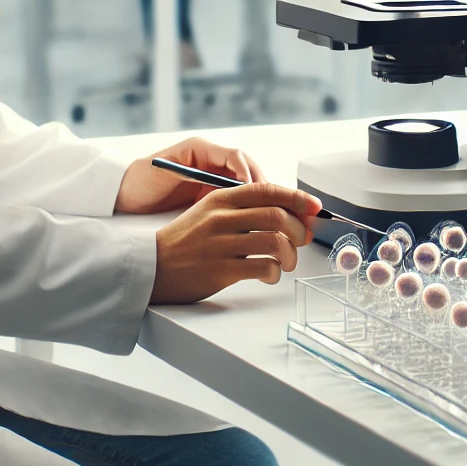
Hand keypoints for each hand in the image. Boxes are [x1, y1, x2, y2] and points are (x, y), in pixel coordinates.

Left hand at [115, 137, 264, 214]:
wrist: (124, 196)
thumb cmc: (140, 181)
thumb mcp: (165, 172)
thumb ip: (191, 172)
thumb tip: (215, 177)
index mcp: (202, 150)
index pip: (235, 157)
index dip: (248, 172)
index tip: (253, 190)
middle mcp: (211, 161)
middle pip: (246, 169)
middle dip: (260, 186)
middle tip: (270, 205)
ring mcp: (212, 177)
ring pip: (244, 185)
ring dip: (256, 198)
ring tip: (265, 215)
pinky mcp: (210, 195)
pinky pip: (235, 198)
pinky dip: (245, 207)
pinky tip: (251, 221)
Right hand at [150, 182, 322, 303]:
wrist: (152, 266)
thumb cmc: (187, 240)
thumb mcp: (210, 211)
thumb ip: (243, 208)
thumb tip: (286, 212)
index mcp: (221, 198)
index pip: (268, 190)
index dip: (297, 197)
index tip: (315, 207)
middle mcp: (222, 217)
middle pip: (277, 215)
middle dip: (298, 229)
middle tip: (300, 240)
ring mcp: (220, 244)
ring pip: (274, 242)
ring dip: (290, 254)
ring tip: (286, 262)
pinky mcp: (220, 270)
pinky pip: (262, 268)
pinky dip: (275, 273)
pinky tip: (270, 275)